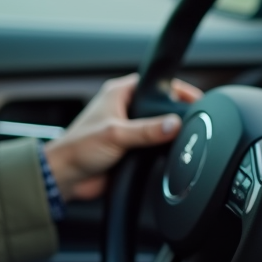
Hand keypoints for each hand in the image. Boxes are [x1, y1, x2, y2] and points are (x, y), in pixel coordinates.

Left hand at [42, 73, 200, 201]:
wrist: (67, 177)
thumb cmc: (78, 149)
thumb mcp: (116, 135)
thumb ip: (147, 130)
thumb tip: (174, 124)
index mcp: (118, 93)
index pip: (154, 84)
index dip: (175, 90)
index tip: (195, 99)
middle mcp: (124, 108)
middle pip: (160, 107)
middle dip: (175, 114)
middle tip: (193, 121)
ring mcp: (129, 129)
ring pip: (158, 128)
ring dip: (168, 134)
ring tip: (182, 139)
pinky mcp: (131, 148)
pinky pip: (154, 146)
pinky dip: (162, 150)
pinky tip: (169, 155)